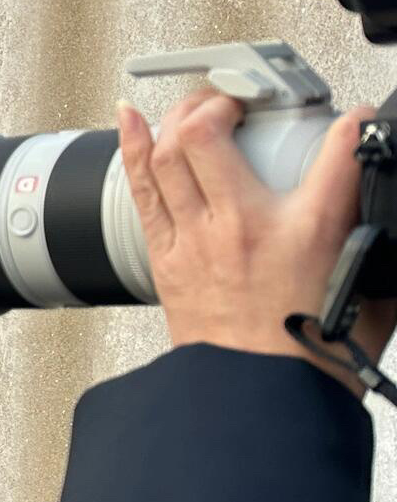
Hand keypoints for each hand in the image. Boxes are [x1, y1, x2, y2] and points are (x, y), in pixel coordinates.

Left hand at [117, 88, 392, 389]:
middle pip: (212, 134)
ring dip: (179, 116)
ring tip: (197, 103)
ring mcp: (196, 239)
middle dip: (223, 101)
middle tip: (241, 101)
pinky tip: (132, 119)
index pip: (338, 152)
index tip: (356, 119)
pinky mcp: (167, 258)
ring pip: (168, 153)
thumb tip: (388, 218)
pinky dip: (134, 147)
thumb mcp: (372, 291)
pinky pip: (142, 188)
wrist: (258, 401)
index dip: (353, 124)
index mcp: (308, 233)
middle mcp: (243, 226)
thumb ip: (379, 243)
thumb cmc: (312, 357)